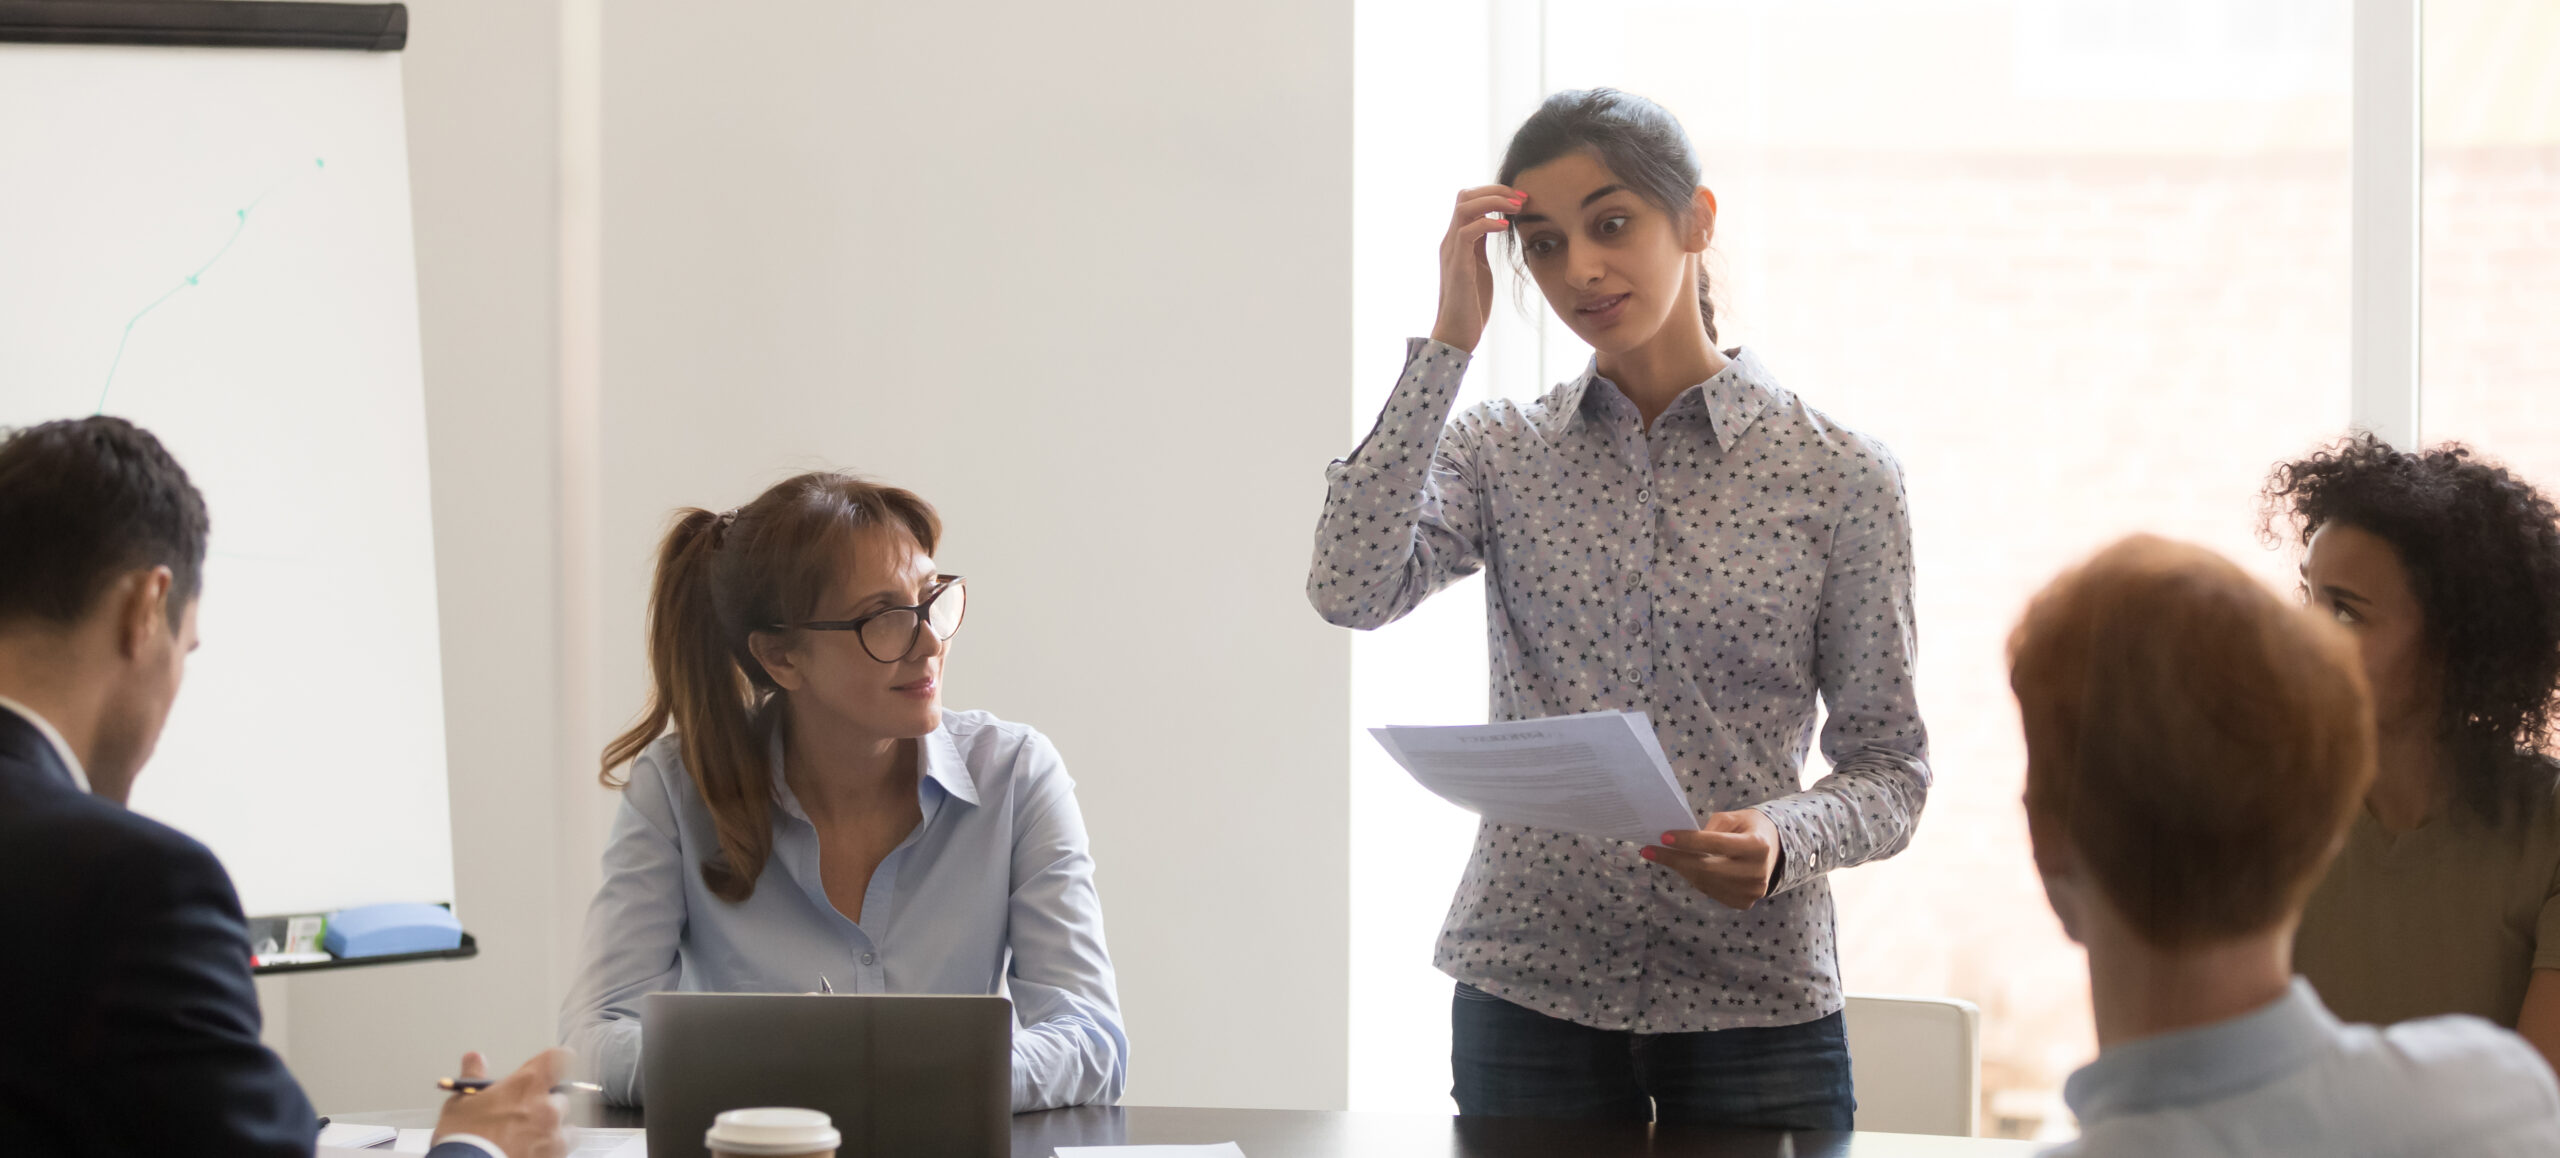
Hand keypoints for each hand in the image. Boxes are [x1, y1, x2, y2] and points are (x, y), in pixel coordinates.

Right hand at [433, 1049, 571, 1157]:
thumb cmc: (463, 1139)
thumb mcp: (459, 1104)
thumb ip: (473, 1077)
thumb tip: (474, 1058)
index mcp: (526, 1085)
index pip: (559, 1059)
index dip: (558, 1061)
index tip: (550, 1068)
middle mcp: (546, 1106)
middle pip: (561, 1097)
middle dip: (546, 1105)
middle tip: (523, 1117)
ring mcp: (554, 1134)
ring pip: (566, 1126)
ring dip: (552, 1130)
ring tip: (528, 1140)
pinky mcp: (556, 1156)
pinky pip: (564, 1149)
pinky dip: (553, 1150)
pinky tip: (532, 1154)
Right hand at [1429, 184, 1523, 352]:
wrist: (1457, 333)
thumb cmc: (1471, 303)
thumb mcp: (1479, 266)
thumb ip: (1482, 245)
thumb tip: (1497, 226)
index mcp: (1457, 240)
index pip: (1470, 200)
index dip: (1494, 194)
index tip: (1521, 198)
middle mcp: (1451, 241)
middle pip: (1465, 196)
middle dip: (1495, 191)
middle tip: (1521, 198)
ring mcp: (1452, 252)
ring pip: (1465, 207)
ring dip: (1493, 202)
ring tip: (1516, 207)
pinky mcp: (1458, 266)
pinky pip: (1467, 232)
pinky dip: (1487, 224)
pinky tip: (1506, 228)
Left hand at [1643, 809, 1781, 909]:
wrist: (1774, 850)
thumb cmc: (1749, 828)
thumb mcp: (1734, 817)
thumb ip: (1711, 827)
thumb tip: (1680, 842)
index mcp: (1758, 846)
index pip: (1718, 843)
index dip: (1689, 841)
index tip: (1663, 836)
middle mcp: (1757, 873)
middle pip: (1707, 868)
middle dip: (1675, 859)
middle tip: (1648, 850)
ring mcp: (1752, 892)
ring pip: (1705, 882)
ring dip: (1681, 869)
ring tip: (1664, 856)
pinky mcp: (1744, 903)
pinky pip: (1710, 892)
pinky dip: (1694, 879)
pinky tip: (1686, 867)